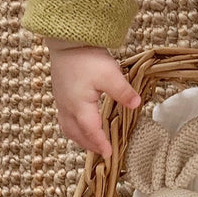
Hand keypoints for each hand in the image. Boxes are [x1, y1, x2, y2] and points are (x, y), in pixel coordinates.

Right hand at [46, 41, 140, 157]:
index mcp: (80, 106)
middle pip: (77, 134)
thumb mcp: (110, 74)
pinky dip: (74, 128)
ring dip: (80, 139)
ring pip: (68, 128)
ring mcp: (61, 102)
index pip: (91, 131)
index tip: (109, 155)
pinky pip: (65, 119)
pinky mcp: (60, 95)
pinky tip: (82, 125)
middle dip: (90, 145)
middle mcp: (67, 108)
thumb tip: (137, 105)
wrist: (67, 42)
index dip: (100, 144)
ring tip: (93, 143)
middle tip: (103, 153)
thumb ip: (123, 91)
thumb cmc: (87, 58)